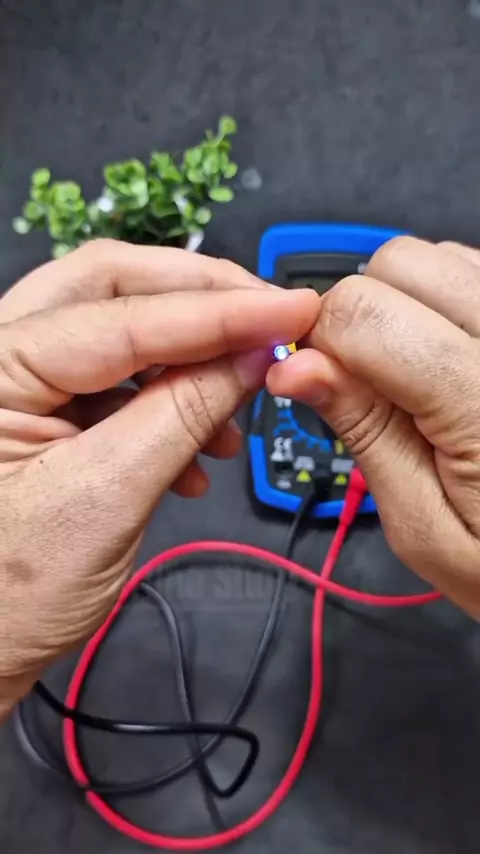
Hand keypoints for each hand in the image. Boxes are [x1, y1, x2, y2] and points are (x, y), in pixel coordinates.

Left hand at [0, 239, 319, 717]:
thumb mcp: (105, 500)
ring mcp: (20, 381)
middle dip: (196, 300)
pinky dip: (167, 402)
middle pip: (111, 289)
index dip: (219, 311)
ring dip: (187, 360)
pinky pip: (115, 381)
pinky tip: (197, 454)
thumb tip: (254, 354)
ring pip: (118, 331)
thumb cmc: (10, 596)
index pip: (122, 316)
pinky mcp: (44, 411)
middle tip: (267, 318)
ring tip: (231, 420)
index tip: (293, 311)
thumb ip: (181, 414)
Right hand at [268, 236, 479, 617]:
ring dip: (405, 302)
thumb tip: (294, 365)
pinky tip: (449, 355)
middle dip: (362, 313)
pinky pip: (473, 266)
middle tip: (372, 381)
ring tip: (418, 374)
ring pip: (438, 254)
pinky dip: (443, 299)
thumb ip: (365, 434)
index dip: (320, 343)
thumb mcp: (424, 525)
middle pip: (400, 263)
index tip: (317, 385)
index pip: (365, 315)